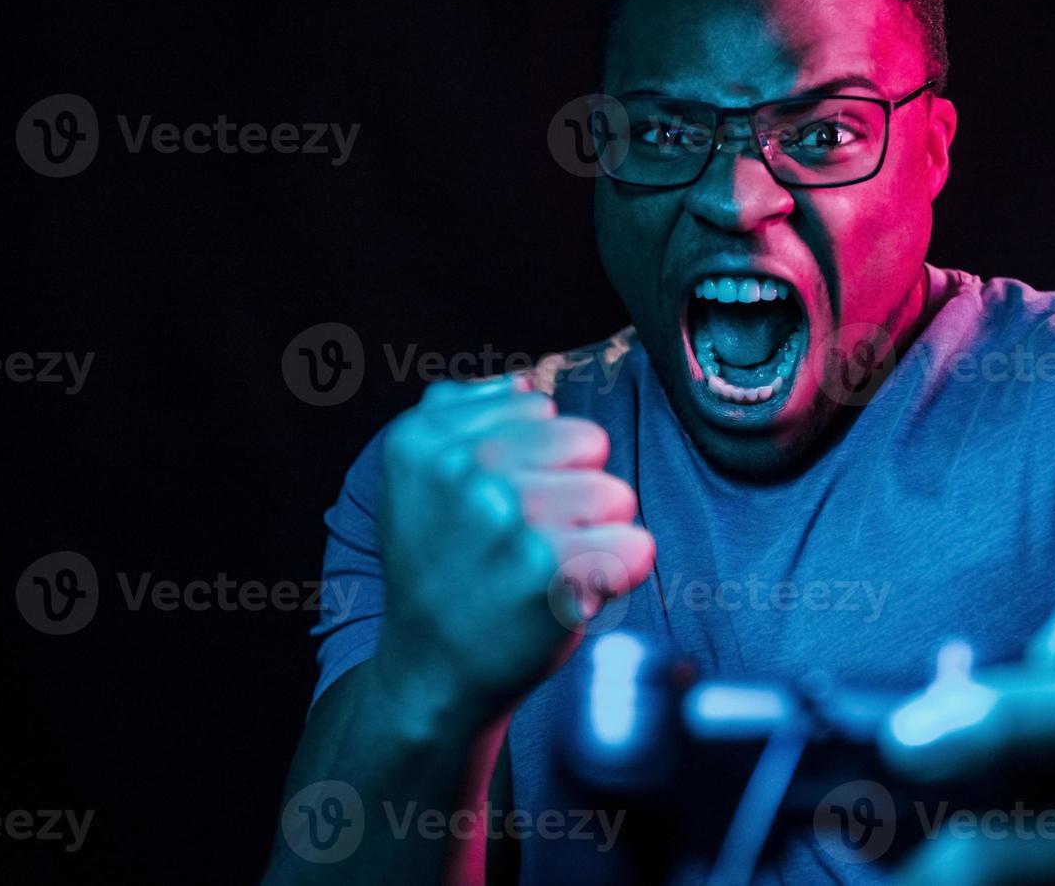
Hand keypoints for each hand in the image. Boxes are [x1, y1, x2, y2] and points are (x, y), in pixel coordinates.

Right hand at [373, 375, 654, 728]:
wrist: (432, 673)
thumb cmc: (442, 572)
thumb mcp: (417, 482)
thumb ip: (460, 415)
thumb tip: (523, 380)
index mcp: (426, 439)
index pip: (538, 406)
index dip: (532, 459)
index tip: (494, 506)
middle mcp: (465, 471)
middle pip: (587, 441)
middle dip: (573, 488)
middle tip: (527, 540)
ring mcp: (509, 519)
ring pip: (616, 494)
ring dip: (595, 535)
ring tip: (546, 568)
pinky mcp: (553, 571)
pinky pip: (636, 545)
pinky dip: (620, 573)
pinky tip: (573, 593)